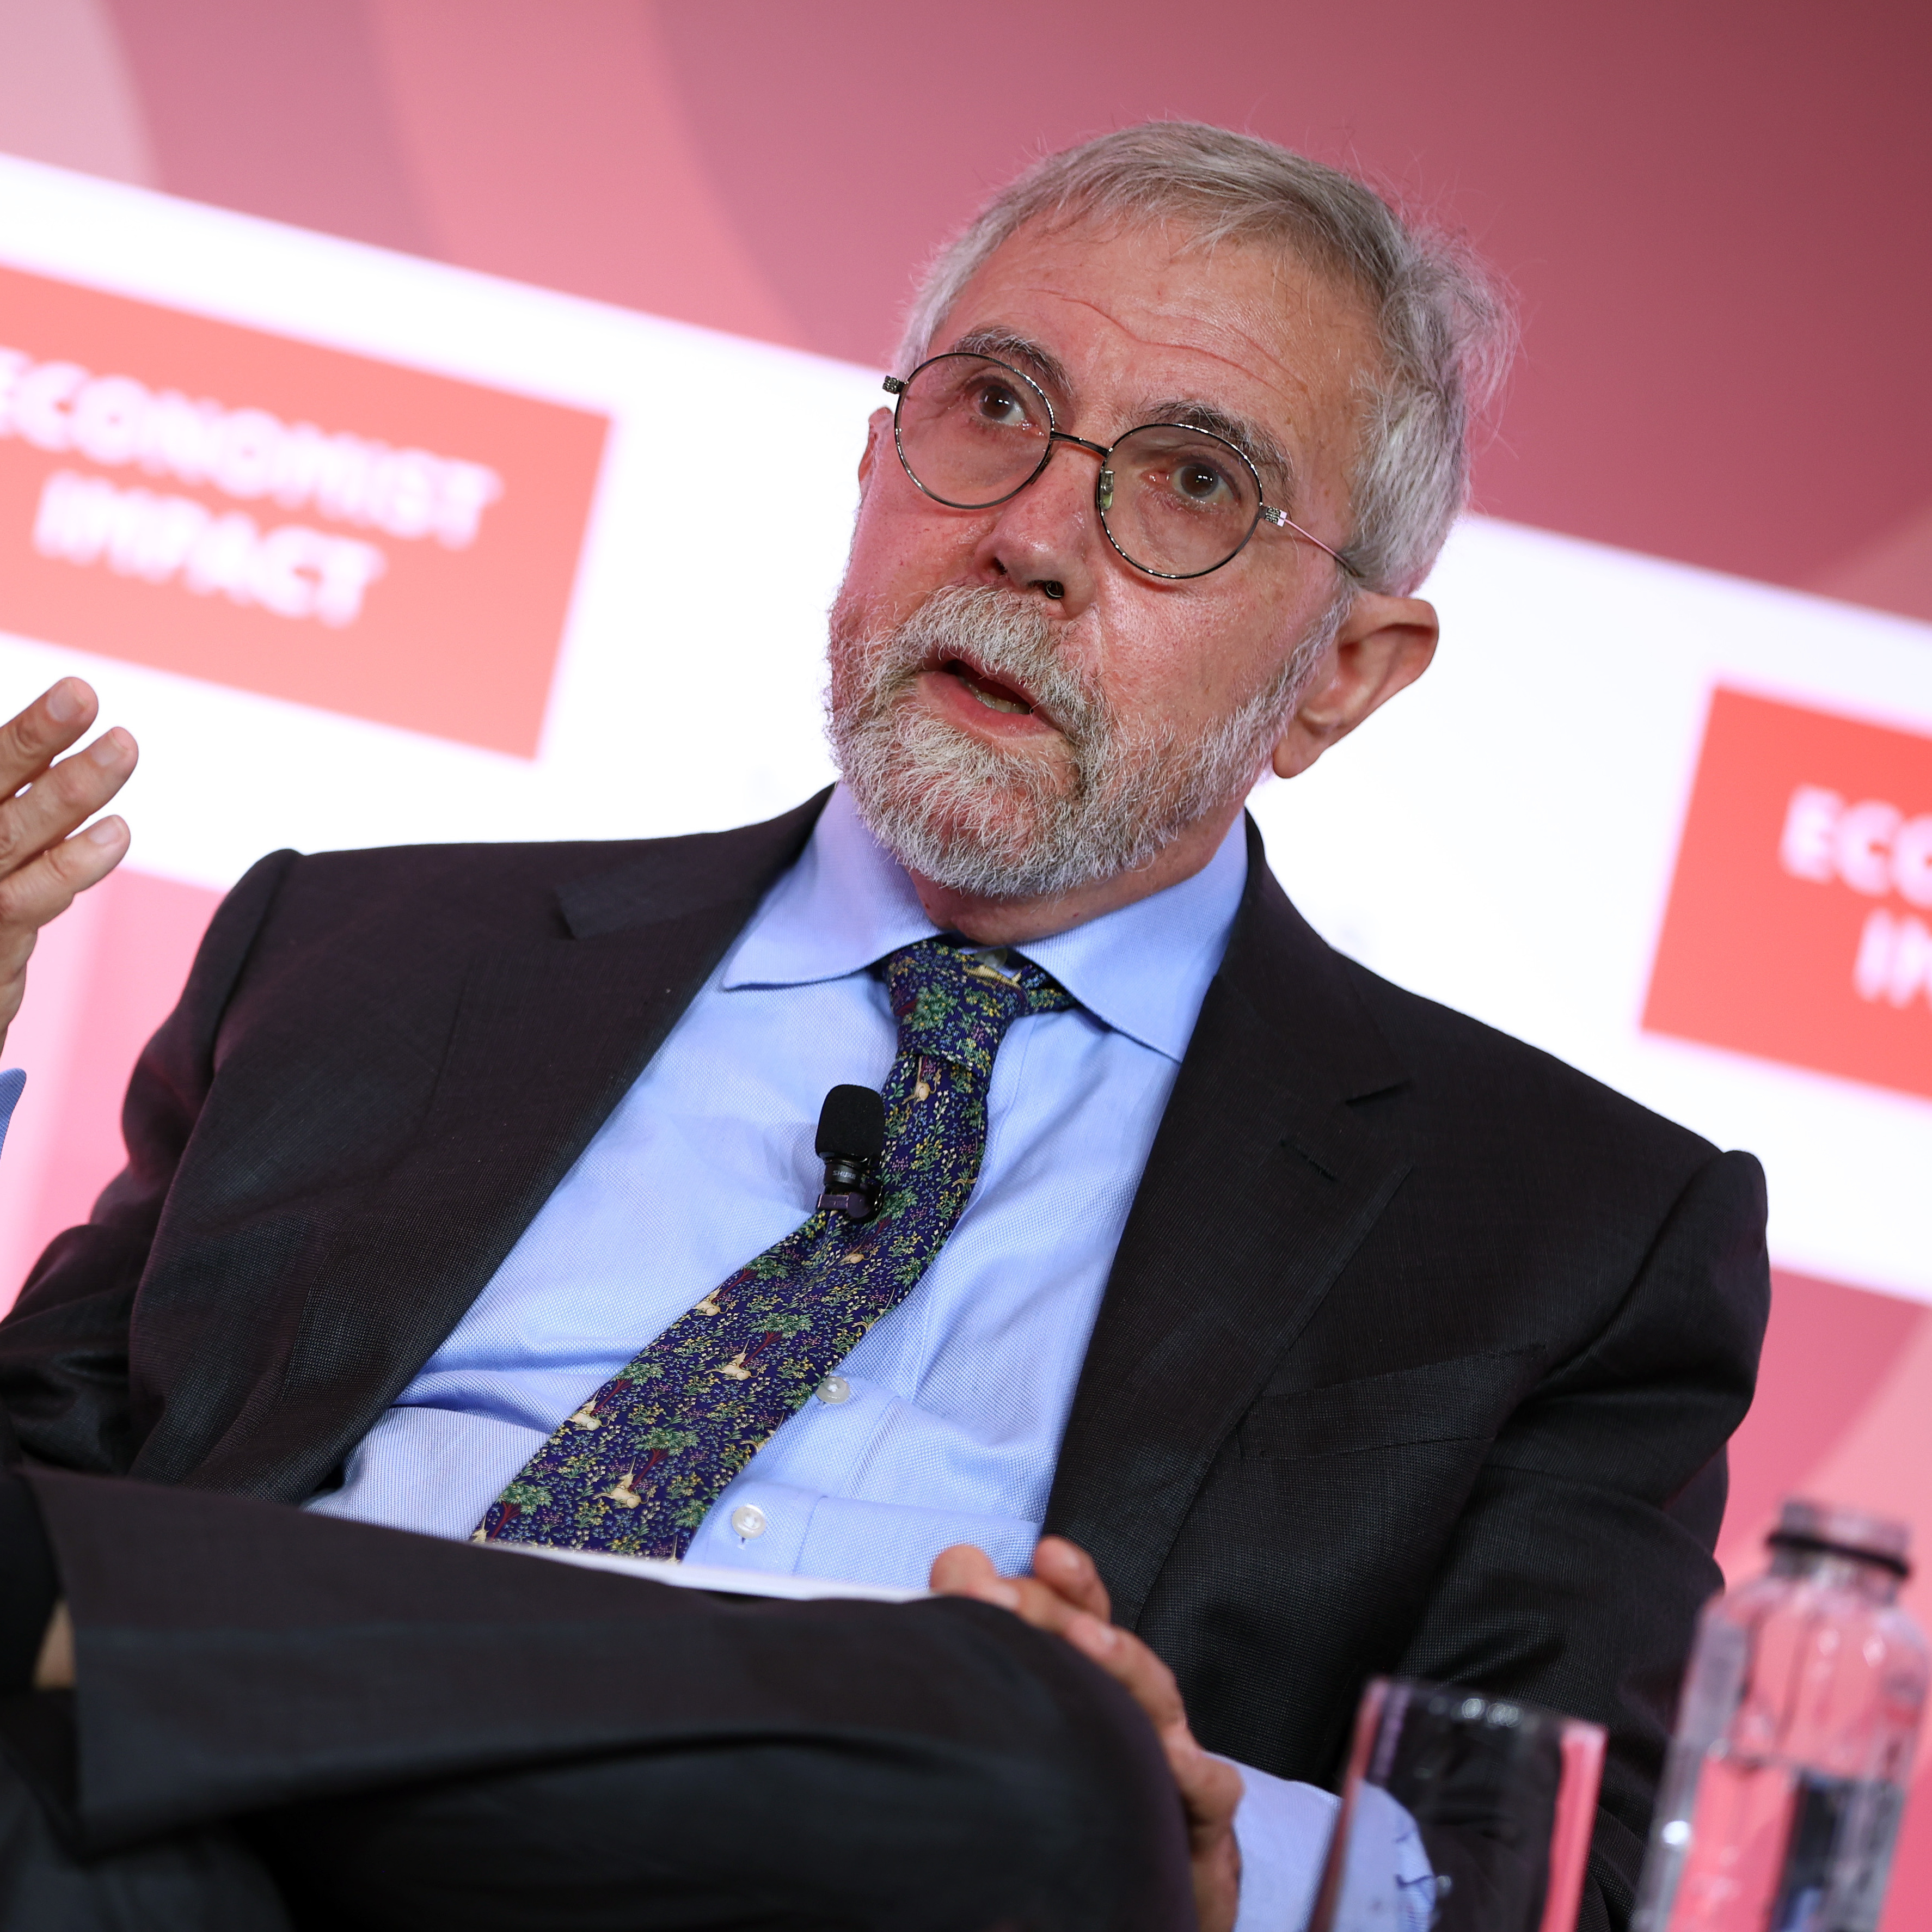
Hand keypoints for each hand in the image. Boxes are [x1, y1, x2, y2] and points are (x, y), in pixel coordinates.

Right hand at [0, 679, 136, 1058]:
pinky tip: (114, 832)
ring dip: (68, 791)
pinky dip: (68, 865)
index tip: (77, 692)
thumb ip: (27, 809)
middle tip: (81, 693)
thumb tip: (62, 752)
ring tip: (122, 746)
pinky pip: (22, 902)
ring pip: (12, 835)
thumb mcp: (16, 861)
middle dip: (34, 738)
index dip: (31, 735)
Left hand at [931, 1535, 1243, 1931]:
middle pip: (1109, 1640)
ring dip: (1125, 1663)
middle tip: (1008, 1597)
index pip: (1078, 1610)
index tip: (1042, 1552)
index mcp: (1093, 1670)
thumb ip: (995, 1623)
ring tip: (1085, 1639)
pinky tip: (1179, 1763)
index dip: (1063, 1579)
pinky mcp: (1202, 1813)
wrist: (1146, 1881)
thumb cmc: (1085, 1775)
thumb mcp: (1038, 1693)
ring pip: (1158, 1698)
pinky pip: (1211, 1790)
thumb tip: (958, 1562)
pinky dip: (1203, 1775)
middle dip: (1064, 1609)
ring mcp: (1171, 1751)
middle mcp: (1133, 1699)